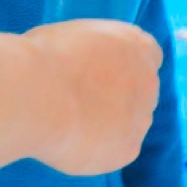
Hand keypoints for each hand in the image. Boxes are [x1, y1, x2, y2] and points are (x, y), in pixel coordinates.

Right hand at [24, 20, 162, 175]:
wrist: (38, 94)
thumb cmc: (46, 57)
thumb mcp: (76, 35)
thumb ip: (94, 52)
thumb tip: (85, 65)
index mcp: (138, 45)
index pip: (147, 55)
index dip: (121, 67)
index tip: (98, 73)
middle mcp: (148, 82)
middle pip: (138, 93)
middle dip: (114, 98)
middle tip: (77, 101)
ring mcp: (141, 119)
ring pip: (127, 126)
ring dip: (104, 126)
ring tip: (66, 122)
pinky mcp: (128, 151)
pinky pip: (112, 152)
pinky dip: (93, 150)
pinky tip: (67, 141)